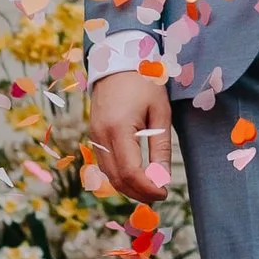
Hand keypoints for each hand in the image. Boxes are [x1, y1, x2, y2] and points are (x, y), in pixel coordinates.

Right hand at [88, 69, 172, 202]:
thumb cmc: (144, 84)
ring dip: (129, 188)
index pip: (130, 172)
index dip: (148, 188)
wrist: (118, 62)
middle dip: (139, 193)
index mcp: (118, 128)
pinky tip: (137, 178)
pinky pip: (104, 165)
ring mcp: (94, 136)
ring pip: (108, 175)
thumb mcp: (160, 113)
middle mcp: (101, 136)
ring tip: (151, 190)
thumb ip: (160, 148)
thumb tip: (162, 179)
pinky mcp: (94, 136)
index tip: (165, 193)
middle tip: (160, 196)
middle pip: (117, 179)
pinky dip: (120, 177)